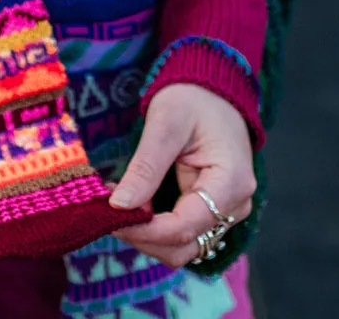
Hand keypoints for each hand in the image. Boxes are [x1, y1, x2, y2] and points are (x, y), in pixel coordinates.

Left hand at [109, 83, 255, 269]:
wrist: (213, 91)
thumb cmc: (193, 99)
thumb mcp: (166, 123)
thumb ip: (146, 166)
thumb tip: (120, 206)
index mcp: (230, 183)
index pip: (186, 227)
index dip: (145, 230)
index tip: (110, 218)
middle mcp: (234, 206)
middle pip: (185, 246)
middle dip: (142, 236)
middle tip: (105, 213)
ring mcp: (225, 212)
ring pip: (181, 245)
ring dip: (145, 234)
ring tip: (114, 205)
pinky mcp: (210, 211)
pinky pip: (180, 232)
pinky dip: (153, 226)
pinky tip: (130, 204)